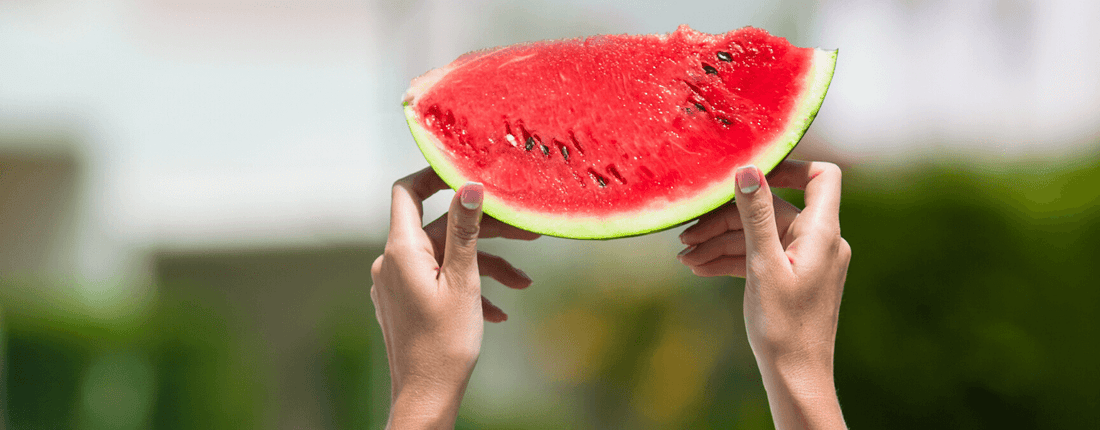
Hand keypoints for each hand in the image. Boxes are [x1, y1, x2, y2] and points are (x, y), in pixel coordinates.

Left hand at [370, 167, 538, 428]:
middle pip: (440, 228)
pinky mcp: (406, 303)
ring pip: (446, 257)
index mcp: (401, 251)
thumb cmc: (444, 344)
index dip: (435, 176)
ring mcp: (397, 284)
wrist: (426, 398)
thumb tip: (469, 186)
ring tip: (523, 283)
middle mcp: (391, 263)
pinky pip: (439, 280)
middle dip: (484, 230)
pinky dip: (469, 287)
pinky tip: (498, 310)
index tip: (468, 173)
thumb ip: (465, 231)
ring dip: (486, 266)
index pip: (407, 193)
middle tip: (527, 234)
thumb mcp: (464, 281)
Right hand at [678, 160, 849, 429]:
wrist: (796, 377)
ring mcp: (805, 260)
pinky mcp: (792, 278)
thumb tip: (748, 169)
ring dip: (722, 242)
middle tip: (687, 235)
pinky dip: (733, 259)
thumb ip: (756, 215)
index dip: (787, 166)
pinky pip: (761, 256)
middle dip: (728, 218)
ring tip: (685, 257)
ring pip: (760, 235)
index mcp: (821, 232)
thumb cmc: (784, 326)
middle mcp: (819, 241)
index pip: (819, 177)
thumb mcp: (763, 265)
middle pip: (772, 209)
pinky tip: (699, 268)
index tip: (746, 173)